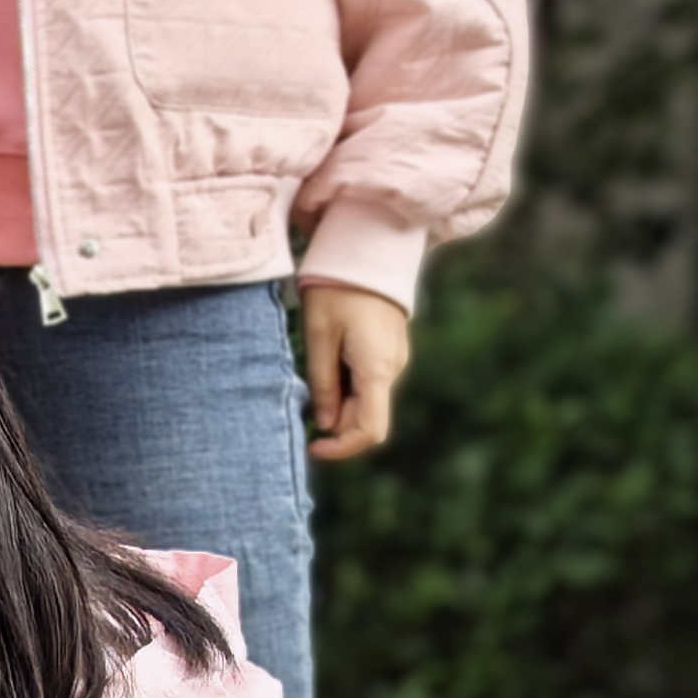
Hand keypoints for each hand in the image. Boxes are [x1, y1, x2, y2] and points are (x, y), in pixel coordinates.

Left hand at [301, 280, 409, 462]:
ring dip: (339, 403)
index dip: (341, 449)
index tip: (312, 446)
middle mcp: (393, 368)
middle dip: (335, 425)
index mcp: (377, 369)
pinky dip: (347, 387)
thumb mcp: (319, 336)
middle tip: (302, 406)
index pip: (370, 431)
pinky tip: (327, 363)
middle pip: (367, 418)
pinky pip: (369, 381)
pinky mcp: (389, 349)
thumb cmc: (338, 288)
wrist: (370, 248)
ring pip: (367, 400)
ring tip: (314, 372)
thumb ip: (323, 383)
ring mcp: (395, 359)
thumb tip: (326, 423)